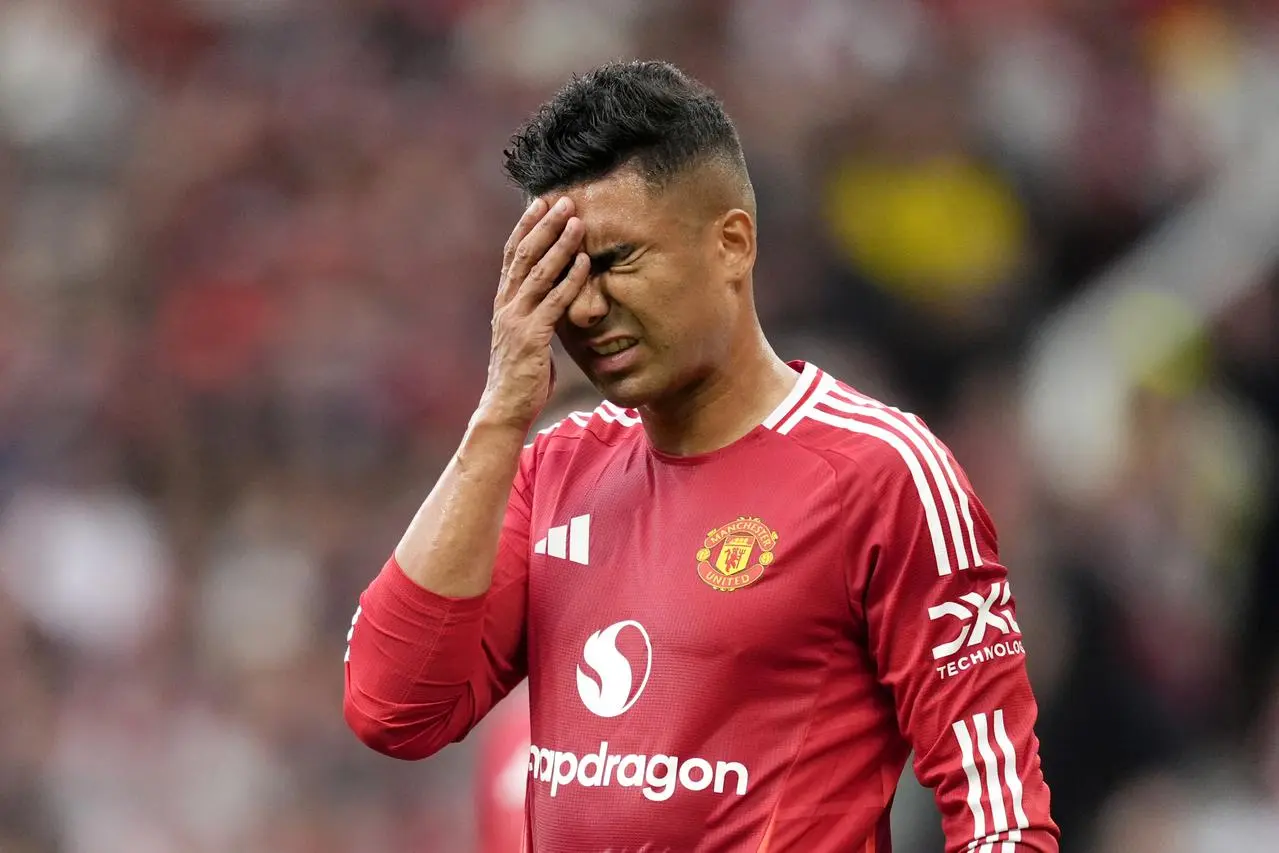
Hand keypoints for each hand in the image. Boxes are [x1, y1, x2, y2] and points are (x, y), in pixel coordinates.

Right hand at [476, 196, 589, 430]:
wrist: (504, 408)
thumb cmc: (520, 375)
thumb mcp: (525, 336)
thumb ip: (535, 313)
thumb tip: (553, 297)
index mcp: (504, 302)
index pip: (512, 255)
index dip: (526, 226)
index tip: (541, 202)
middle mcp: (506, 306)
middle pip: (524, 255)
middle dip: (544, 225)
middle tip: (564, 200)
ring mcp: (517, 320)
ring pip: (538, 273)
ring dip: (560, 245)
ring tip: (578, 221)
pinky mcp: (532, 338)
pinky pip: (554, 303)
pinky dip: (570, 280)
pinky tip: (585, 263)